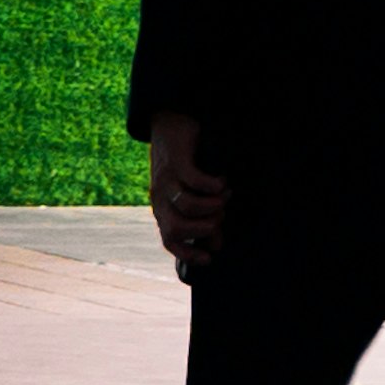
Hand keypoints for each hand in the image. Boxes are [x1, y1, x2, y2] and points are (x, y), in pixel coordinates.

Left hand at [147, 110, 227, 267]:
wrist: (169, 126)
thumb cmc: (185, 166)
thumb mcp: (193, 196)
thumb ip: (204, 221)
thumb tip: (215, 246)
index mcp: (163, 210)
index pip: (169, 240)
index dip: (188, 253)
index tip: (209, 259)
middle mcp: (160, 198)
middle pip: (175, 228)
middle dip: (203, 228)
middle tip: (221, 217)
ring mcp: (166, 180)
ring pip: (186, 206)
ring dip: (211, 206)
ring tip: (225, 196)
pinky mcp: (176, 162)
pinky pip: (194, 181)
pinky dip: (212, 185)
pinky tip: (222, 181)